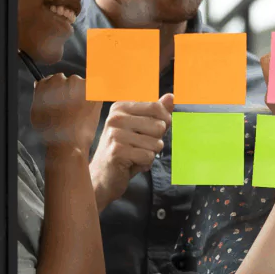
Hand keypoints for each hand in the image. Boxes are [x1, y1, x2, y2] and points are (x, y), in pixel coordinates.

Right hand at [31, 74, 102, 155]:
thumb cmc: (51, 132)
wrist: (68, 143)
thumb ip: (39, 94)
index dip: (57, 90)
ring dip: (82, 93)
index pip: (52, 79)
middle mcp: (61, 80)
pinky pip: (95, 87)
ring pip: (81, 83)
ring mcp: (78, 83)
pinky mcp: (93, 90)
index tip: (60, 99)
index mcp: (46, 84)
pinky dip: (94, 95)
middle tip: (71, 108)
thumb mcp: (36, 112)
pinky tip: (89, 108)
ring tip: (80, 111)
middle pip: (67, 80)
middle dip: (69, 91)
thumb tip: (41, 84)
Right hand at [89, 93, 173, 210]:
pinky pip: (148, 156)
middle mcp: (116, 118)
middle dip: (156, 140)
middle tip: (139, 146)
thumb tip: (171, 96)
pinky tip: (132, 163)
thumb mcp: (141, 128)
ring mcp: (115, 134)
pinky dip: (145, 163)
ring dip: (151, 153)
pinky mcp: (117, 151)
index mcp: (121, 107)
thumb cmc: (125, 150)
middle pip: (159, 126)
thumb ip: (157, 112)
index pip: (156, 107)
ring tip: (135, 155)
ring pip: (156, 143)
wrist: (103, 177)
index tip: (154, 131)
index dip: (165, 122)